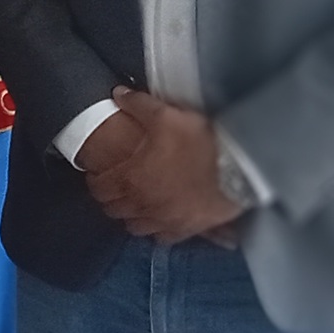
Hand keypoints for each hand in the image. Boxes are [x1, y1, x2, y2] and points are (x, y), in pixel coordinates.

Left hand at [83, 88, 246, 244]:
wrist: (238, 170)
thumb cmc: (200, 143)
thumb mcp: (166, 115)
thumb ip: (138, 105)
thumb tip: (118, 95)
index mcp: (131, 178)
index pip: (100, 188)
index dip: (95, 180)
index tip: (98, 174)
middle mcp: (143, 204)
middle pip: (113, 210)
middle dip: (111, 198)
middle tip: (115, 187)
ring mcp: (164, 220)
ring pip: (135, 227)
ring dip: (131, 215)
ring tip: (135, 204)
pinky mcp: (186, 229)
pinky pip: (163, 237)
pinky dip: (158, 230)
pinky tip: (162, 219)